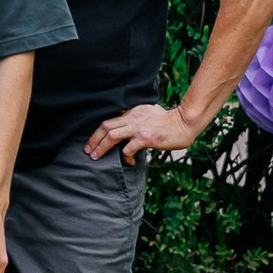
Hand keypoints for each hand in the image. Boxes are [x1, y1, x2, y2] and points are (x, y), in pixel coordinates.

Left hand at [86, 102, 200, 162]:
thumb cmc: (168, 120)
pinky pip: (128, 149)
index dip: (98, 131)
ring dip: (102, 148)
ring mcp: (138, 128)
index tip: (92, 141)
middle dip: (94, 139)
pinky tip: (129, 162)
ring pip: (112, 136)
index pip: (110, 120)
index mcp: (132, 111)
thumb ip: (136, 115)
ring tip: (96, 157)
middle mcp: (132, 118)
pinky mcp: (145, 139)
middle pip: (106, 127)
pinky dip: (125, 157)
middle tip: (88, 150)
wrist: (183, 123)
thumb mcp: (149, 111)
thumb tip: (125, 120)